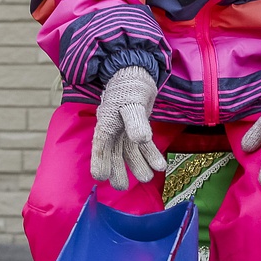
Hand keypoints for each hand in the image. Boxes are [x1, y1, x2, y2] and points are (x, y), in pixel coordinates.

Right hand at [93, 66, 165, 190]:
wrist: (137, 72)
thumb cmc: (130, 85)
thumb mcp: (132, 102)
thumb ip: (136, 121)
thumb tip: (141, 140)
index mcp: (107, 123)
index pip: (101, 146)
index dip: (99, 162)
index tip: (100, 177)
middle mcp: (114, 129)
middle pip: (114, 153)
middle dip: (118, 170)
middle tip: (122, 188)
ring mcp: (126, 129)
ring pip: (130, 151)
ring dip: (138, 165)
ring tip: (147, 178)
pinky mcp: (139, 127)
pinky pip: (144, 145)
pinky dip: (152, 155)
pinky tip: (161, 165)